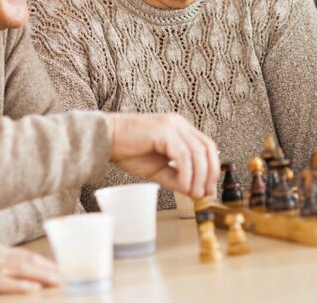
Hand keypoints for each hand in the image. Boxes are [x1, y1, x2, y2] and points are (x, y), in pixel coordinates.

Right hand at [0, 243, 60, 297]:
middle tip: (67, 277)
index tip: (60, 270)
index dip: (45, 263)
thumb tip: (17, 275)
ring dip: (43, 276)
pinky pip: (3, 283)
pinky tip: (33, 289)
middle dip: (49, 269)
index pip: (26, 256)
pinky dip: (20, 285)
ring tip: (58, 282)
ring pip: (22, 270)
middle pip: (29, 261)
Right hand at [105, 112, 219, 198]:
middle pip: (207, 148)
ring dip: (199, 176)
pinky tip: (183, 186)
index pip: (206, 146)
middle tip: (205, 193)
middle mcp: (179, 124)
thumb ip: (177, 178)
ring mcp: (172, 125)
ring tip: (195, 193)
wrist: (104, 139)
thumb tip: (195, 192)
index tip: (208, 189)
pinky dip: (186, 172)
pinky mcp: (163, 131)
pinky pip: (182, 155)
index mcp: (180, 129)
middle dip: (210, 173)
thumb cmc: (128, 151)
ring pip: (197, 152)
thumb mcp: (157, 170)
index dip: (212, 168)